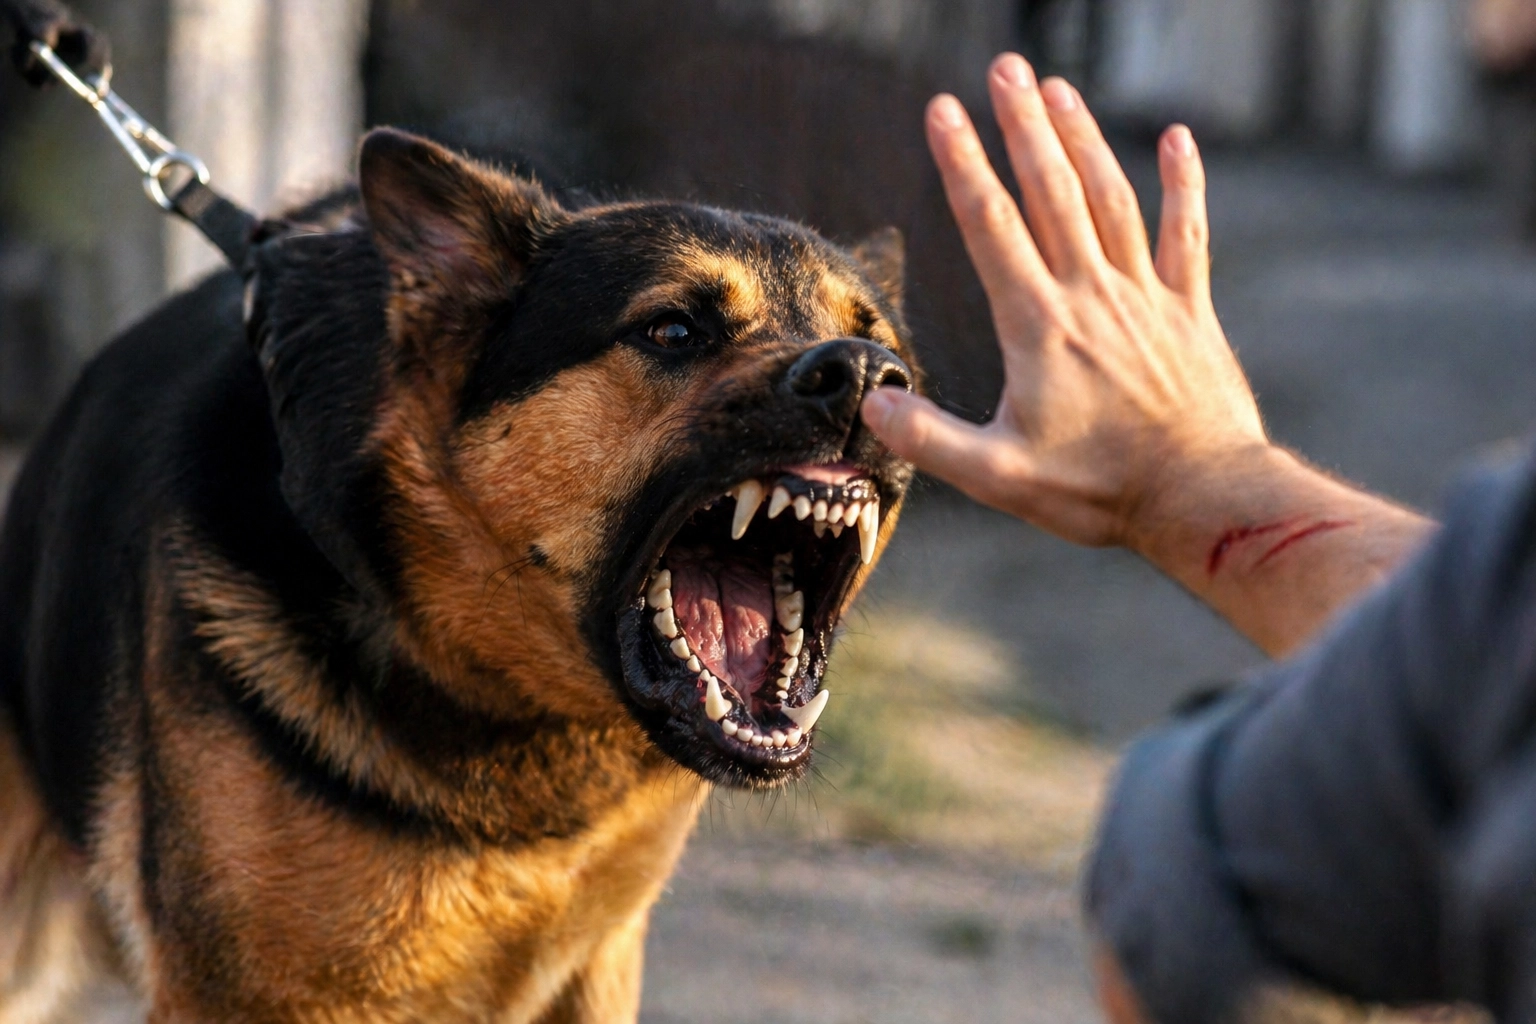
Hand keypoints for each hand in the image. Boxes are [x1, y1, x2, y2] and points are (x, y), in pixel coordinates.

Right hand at [862, 54, 1264, 549]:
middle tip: (1004, 68)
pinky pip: (1187, 233)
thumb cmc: (1100, 491)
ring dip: (1082, 140)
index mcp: (1039, 327)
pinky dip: (1183, 183)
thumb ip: (931, 440)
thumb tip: (874, 406)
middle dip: (1022, 125)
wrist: (1205, 499)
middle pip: (1051, 192)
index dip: (963, 164)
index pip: (991, 227)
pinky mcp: (1190, 313)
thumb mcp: (999, 477)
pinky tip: (1178, 138)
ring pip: (1110, 199)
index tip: (942, 111)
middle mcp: (1092, 296)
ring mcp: (1146, 298)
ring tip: (1057, 89)